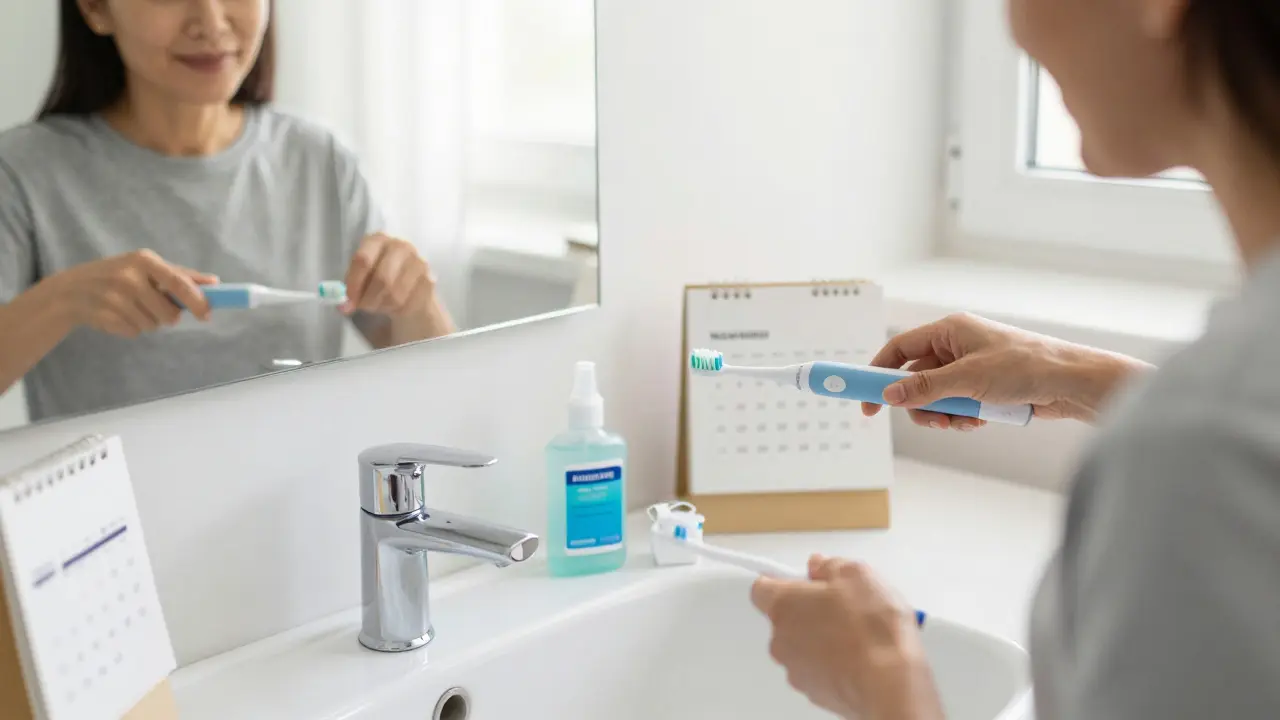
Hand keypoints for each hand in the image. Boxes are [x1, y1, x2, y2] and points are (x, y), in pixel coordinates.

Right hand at [50, 249, 216, 336]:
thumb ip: (180, 275)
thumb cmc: (118, 276)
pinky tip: (117, 315)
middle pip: (169, 314)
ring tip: (130, 308)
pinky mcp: (104, 316)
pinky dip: (130, 328)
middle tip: (153, 307)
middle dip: (167, 316)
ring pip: (153, 325)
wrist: (70, 290)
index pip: (179, 283)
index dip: (197, 301)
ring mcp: (114, 297)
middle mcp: (129, 276)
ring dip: (147, 322)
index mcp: (144, 260)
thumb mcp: (145, 268)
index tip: (207, 315)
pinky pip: (134, 332)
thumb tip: (215, 282)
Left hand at [341, 233, 436, 316]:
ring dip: (382, 306)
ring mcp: (418, 262)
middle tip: (364, 308)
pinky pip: (409, 303)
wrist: (408, 290)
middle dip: (369, 299)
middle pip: (382, 278)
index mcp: (377, 240)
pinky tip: (395, 307)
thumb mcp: (360, 280)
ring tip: (379, 306)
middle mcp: (400, 246)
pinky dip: (397, 311)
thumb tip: (343, 306)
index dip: (354, 284)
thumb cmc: (377, 281)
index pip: (363, 259)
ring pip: (395, 294)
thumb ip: (351, 290)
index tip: (349, 302)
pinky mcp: (429, 280)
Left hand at [751, 556, 943, 719]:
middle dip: (808, 612)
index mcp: (783, 605)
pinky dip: (833, 665)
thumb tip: (816, 566)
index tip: (808, 583)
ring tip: (857, 637)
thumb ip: (830, 566)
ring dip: (821, 640)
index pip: (762, 589)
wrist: (889, 683)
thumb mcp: (857, 575)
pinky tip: (860, 660)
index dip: (784, 583)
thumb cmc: (870, 624)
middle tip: (843, 607)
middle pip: (785, 619)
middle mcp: (780, 639)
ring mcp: (795, 670)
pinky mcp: (813, 694)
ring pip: (802, 647)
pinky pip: (818, 671)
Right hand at [865, 312, 1147, 429]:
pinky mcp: (984, 387)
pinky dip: (963, 416)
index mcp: (949, 330)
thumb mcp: (968, 379)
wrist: (1071, 383)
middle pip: (915, 379)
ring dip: (944, 414)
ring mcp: (970, 367)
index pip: (899, 348)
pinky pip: (957, 405)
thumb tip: (889, 395)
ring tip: (963, 422)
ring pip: (936, 397)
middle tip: (932, 421)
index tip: (866, 401)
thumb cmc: (1026, 367)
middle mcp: (957, 346)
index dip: (878, 373)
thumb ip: (926, 388)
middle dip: (920, 404)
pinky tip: (981, 420)